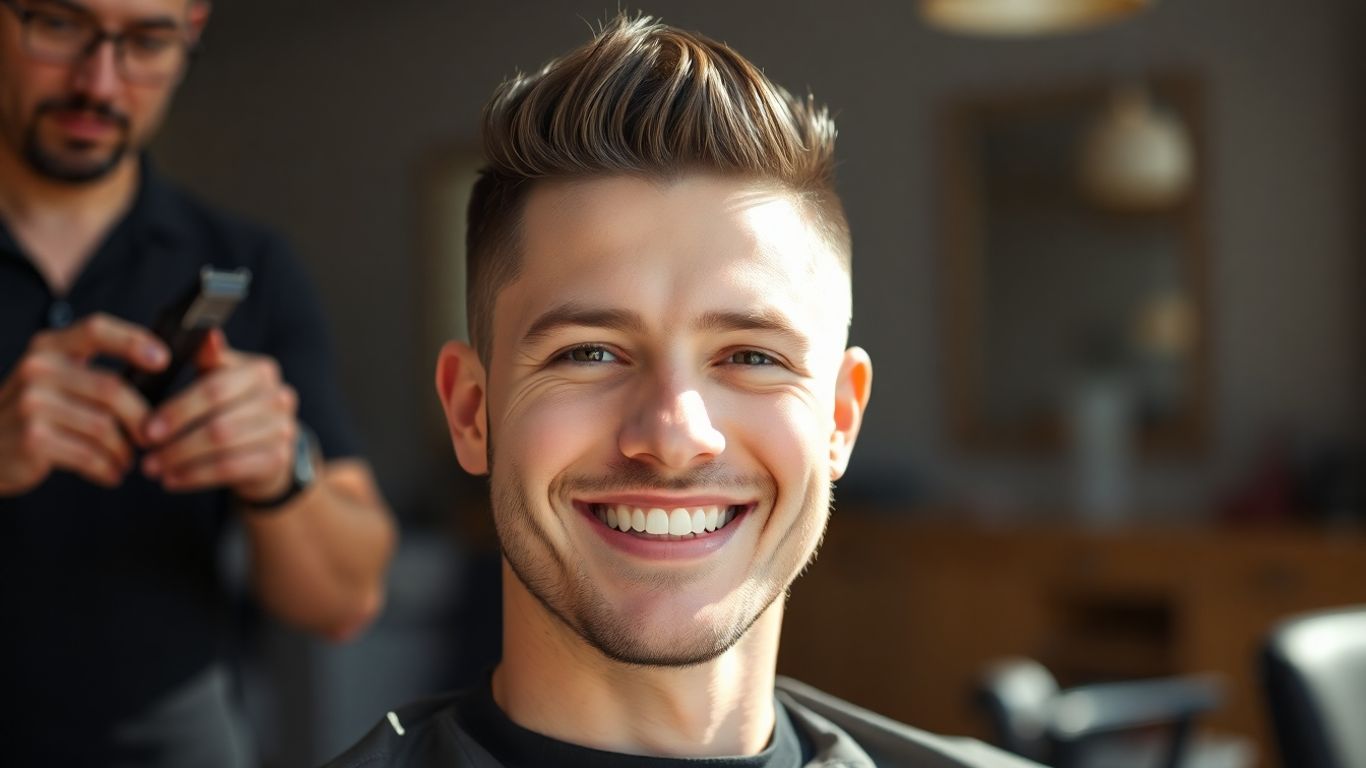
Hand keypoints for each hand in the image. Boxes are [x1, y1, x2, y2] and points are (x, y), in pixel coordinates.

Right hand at [0, 314, 167, 494]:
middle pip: (112, 389)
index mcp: (49, 348)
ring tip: (126, 460)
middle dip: (141, 419)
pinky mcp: (33, 438)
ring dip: (124, 451)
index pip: (96, 329)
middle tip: (153, 438)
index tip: (164, 359)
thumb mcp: (53, 380)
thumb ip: (91, 373)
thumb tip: (157, 373)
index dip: (133, 340)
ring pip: (105, 427)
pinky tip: (111, 473)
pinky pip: (90, 455)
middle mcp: (37, 369)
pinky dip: (108, 468)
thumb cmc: (33, 414)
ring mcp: (32, 404)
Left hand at [141, 330, 300, 501]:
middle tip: (146, 451)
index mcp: (260, 371)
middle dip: (177, 440)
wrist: (268, 443)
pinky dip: (196, 476)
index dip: (179, 410)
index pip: (216, 388)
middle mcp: (278, 398)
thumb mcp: (221, 378)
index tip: (147, 427)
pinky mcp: (278, 459)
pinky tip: (173, 480)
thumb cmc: (233, 405)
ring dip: (182, 461)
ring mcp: (283, 430)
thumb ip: (210, 360)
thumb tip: (206, 334)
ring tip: (153, 467)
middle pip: (220, 422)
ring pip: (224, 448)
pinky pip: (231, 469)